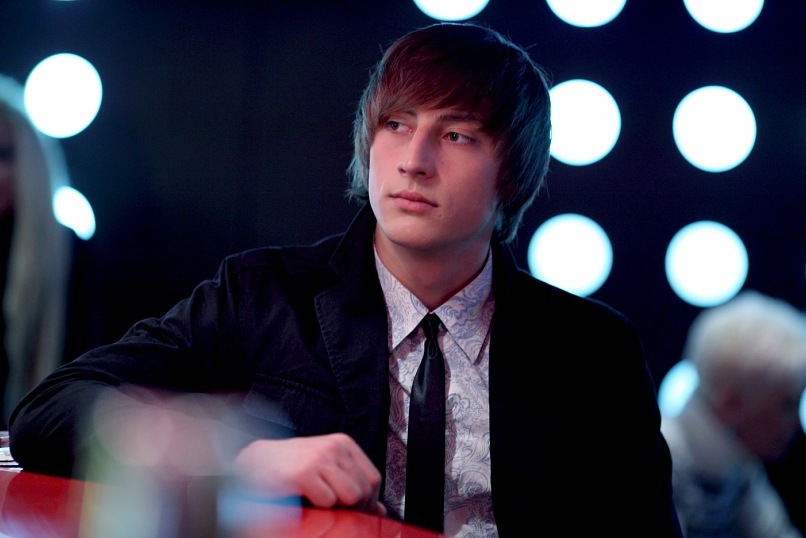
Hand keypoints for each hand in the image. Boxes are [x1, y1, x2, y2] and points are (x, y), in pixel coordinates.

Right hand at [232, 433, 385, 515]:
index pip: (373, 479)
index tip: (355, 511)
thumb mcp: (325, 471)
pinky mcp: (303, 473)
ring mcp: (319, 458)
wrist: (252, 465)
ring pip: (351, 497)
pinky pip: (328, 502)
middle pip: (364, 490)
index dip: (368, 501)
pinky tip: (303, 498)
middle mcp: (334, 447)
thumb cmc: (288, 469)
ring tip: (318, 503)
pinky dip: (317, 508)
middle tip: (332, 510)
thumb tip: (380, 511)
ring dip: (336, 508)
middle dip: (353, 508)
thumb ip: (352, 486)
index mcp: (342, 444)